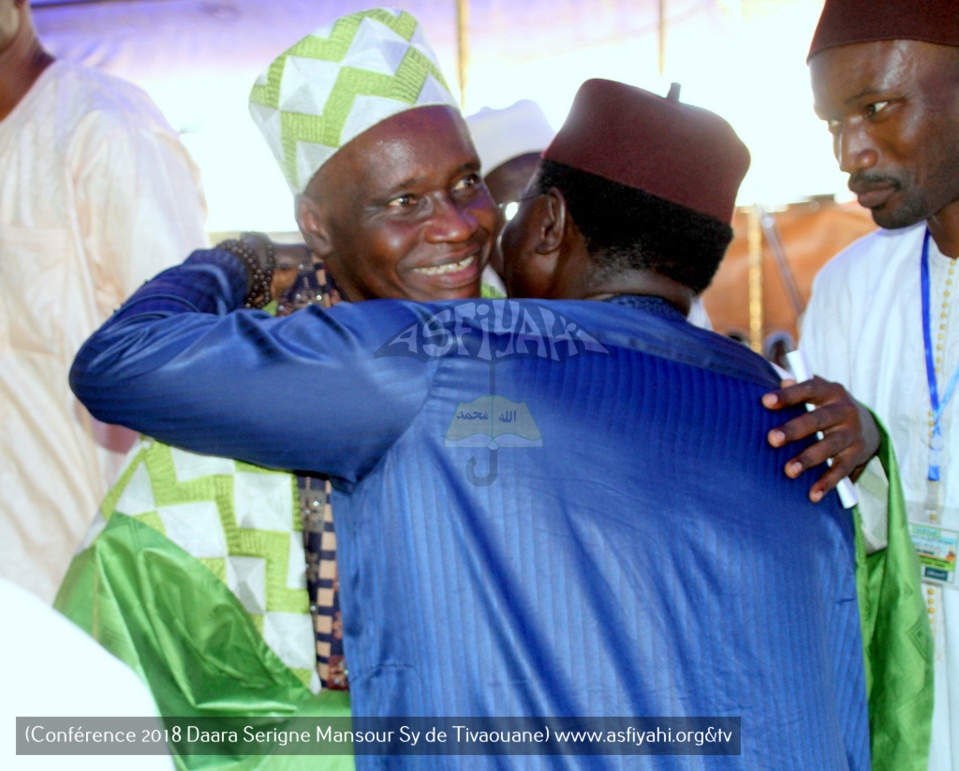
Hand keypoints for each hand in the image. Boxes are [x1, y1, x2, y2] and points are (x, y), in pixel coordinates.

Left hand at [762, 376, 879, 502]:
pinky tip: (812, 494)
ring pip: (829, 446)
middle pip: (817, 420)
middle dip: (794, 430)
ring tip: (788, 471)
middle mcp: (844, 411)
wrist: (868, 425)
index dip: (788, 395)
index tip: (765, 401)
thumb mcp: (817, 393)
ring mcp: (852, 433)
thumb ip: (798, 388)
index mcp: (830, 391)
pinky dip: (827, 483)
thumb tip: (782, 381)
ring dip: (808, 459)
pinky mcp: (858, 455)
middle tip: (772, 439)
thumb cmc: (826, 407)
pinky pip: (842, 470)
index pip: (808, 389)